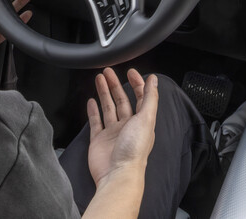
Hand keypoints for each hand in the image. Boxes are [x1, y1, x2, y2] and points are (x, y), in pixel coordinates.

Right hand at [86, 68, 158, 187]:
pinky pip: (96, 122)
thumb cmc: (134, 150)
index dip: (136, 83)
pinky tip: (91, 101)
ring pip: (108, 108)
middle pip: (122, 100)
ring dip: (104, 93)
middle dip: (115, 84)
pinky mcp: (99, 140)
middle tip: (108, 71)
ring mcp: (113, 133)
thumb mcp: (147, 119)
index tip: (130, 71)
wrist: (117, 174)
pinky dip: (93, 111)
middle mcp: (128, 126)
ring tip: (99, 79)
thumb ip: (150, 98)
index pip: (140, 97)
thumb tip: (154, 80)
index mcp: (141, 121)